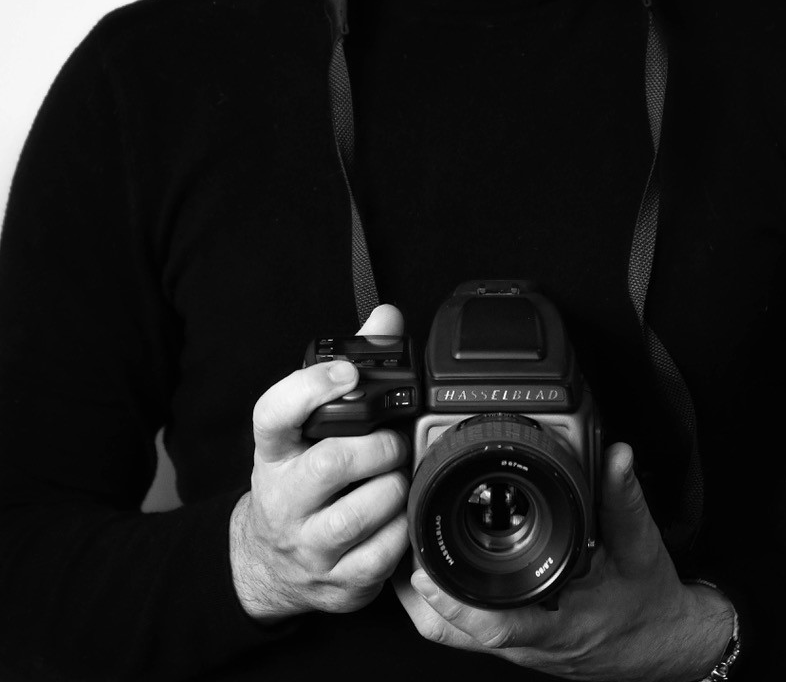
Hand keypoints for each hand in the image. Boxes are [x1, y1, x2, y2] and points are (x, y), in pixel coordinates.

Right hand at [230, 304, 410, 620]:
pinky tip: (399, 515)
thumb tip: (386, 317)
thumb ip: (346, 369)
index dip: (310, 388)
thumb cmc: (300, 478)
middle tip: (393, 443)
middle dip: (379, 448)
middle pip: (332, 464)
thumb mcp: (309, 425)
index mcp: (274, 450)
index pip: (274, 413)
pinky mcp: (336, 582)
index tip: (346, 371)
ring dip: (395, 488)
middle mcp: (283, 498)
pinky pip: (383, 555)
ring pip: (362, 513)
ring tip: (397, 477)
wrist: (267, 561)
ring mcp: (307, 544)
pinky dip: (403, 530)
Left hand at [395, 442, 733, 679]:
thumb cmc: (649, 602)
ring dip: (427, 601)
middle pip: (455, 634)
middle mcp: (531, 640)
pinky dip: (448, 603)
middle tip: (396, 548)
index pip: (493, 625)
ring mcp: (520, 644)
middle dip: (418, 597)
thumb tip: (616, 455)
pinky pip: (468, 629)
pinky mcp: (518, 639)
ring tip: (404, 554)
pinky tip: (438, 570)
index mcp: (557, 623)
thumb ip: (624, 497)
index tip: (420, 573)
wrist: (665, 643)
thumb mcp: (642, 546)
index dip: (452, 603)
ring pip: (455, 634)